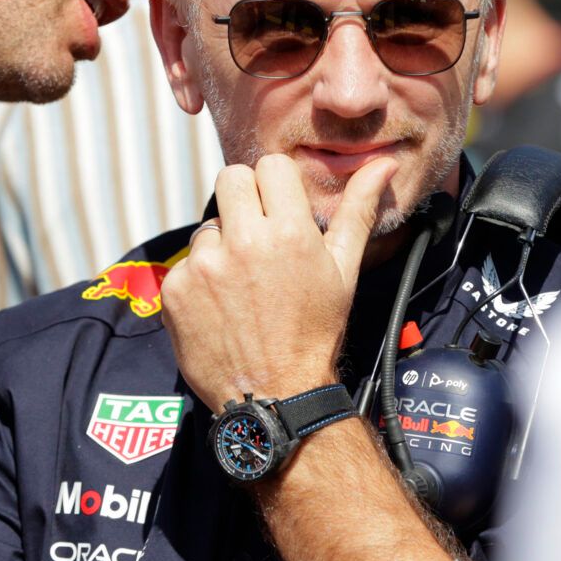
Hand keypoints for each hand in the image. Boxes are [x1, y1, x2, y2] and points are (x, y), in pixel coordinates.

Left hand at [160, 154, 395, 412]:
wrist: (276, 396)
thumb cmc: (315, 333)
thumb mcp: (343, 271)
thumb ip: (358, 211)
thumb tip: (384, 164)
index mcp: (290, 231)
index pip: (270, 166)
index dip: (276, 186)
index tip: (280, 211)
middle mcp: (244, 241)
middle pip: (231, 178)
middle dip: (244, 200)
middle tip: (257, 237)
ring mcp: (204, 266)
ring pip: (208, 226)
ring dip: (222, 246)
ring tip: (242, 286)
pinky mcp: (176, 290)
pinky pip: (186, 264)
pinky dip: (199, 281)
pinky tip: (221, 308)